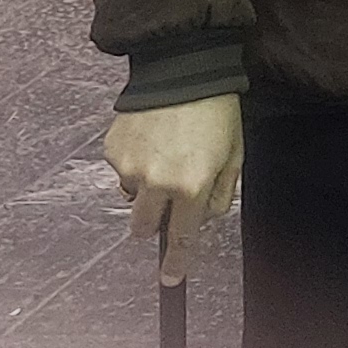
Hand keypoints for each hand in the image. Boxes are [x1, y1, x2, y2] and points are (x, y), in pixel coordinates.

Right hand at [102, 94, 244, 284]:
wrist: (182, 69)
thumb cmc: (215, 111)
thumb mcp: (234, 156)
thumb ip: (220, 195)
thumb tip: (203, 218)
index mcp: (191, 187)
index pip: (181, 238)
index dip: (176, 263)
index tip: (171, 278)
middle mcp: (157, 182)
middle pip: (144, 227)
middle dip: (154, 223)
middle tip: (167, 200)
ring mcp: (130, 166)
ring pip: (131, 196)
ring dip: (145, 187)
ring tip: (164, 152)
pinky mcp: (113, 150)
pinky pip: (122, 169)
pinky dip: (134, 162)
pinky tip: (151, 137)